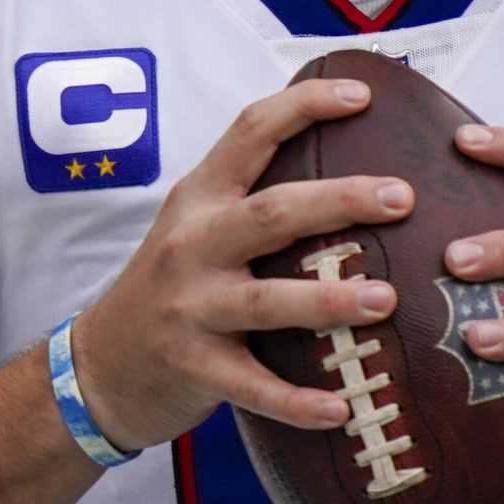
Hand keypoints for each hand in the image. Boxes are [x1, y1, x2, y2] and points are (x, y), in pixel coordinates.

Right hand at [70, 76, 413, 451]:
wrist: (101, 363)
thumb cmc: (174, 284)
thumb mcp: (198, 223)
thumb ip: (254, 193)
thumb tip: (352, 163)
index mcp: (201, 197)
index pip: (250, 130)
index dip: (304, 105)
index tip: (361, 96)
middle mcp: (193, 244)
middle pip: (272, 212)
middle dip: (340, 201)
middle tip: (402, 197)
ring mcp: (190, 307)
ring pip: (266, 301)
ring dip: (328, 300)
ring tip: (386, 300)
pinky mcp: (193, 366)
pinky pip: (252, 386)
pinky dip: (297, 401)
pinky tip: (341, 407)